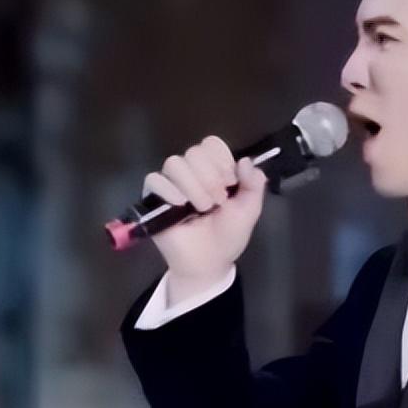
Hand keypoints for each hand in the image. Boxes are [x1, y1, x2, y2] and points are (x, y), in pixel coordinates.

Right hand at [142, 136, 267, 301]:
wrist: (208, 263)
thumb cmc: (228, 236)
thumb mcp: (249, 210)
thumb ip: (254, 184)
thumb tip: (245, 161)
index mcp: (213, 170)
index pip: (211, 144)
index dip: (221, 159)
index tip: (230, 182)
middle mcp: (191, 173)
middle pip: (194, 152)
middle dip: (210, 176)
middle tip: (218, 201)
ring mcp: (171, 184)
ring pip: (174, 163)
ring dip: (192, 185)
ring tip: (201, 208)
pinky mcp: (153, 199)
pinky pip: (154, 180)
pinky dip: (169, 190)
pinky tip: (181, 205)